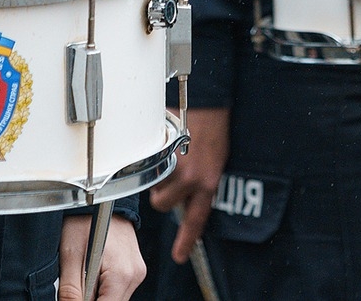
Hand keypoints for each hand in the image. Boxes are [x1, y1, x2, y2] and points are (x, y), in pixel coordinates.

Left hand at [60, 215, 144, 300]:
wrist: (101, 197)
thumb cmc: (85, 219)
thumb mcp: (70, 255)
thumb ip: (70, 291)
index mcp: (122, 274)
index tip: (73, 298)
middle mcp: (135, 274)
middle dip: (91, 300)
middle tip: (77, 282)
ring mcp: (137, 271)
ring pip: (114, 299)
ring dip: (97, 294)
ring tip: (84, 273)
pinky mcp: (134, 269)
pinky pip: (118, 288)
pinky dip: (103, 287)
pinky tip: (92, 271)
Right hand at [147, 106, 228, 263]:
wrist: (209, 104)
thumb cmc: (212, 130)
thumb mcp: (212, 163)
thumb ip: (198, 183)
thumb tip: (184, 197)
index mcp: (207, 184)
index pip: (196, 219)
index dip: (186, 240)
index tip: (179, 256)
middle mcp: (193, 179)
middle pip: (163, 204)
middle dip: (161, 192)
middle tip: (168, 174)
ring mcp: (175, 166)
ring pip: (152, 184)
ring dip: (154, 174)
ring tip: (166, 156)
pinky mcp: (161, 151)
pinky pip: (148, 163)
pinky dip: (150, 155)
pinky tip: (161, 143)